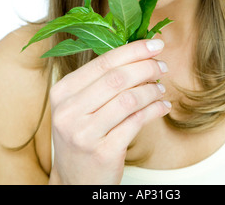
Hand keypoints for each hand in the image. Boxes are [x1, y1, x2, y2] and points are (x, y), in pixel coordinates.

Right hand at [48, 38, 169, 184]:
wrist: (74, 180)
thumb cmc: (83, 134)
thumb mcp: (80, 105)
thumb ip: (101, 80)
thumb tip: (140, 53)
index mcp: (62, 92)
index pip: (103, 62)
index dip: (133, 50)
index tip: (155, 44)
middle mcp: (69, 111)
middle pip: (117, 78)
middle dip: (146, 67)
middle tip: (162, 65)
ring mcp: (84, 133)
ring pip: (129, 99)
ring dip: (152, 89)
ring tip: (161, 88)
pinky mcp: (103, 152)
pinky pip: (136, 122)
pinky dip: (155, 110)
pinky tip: (162, 106)